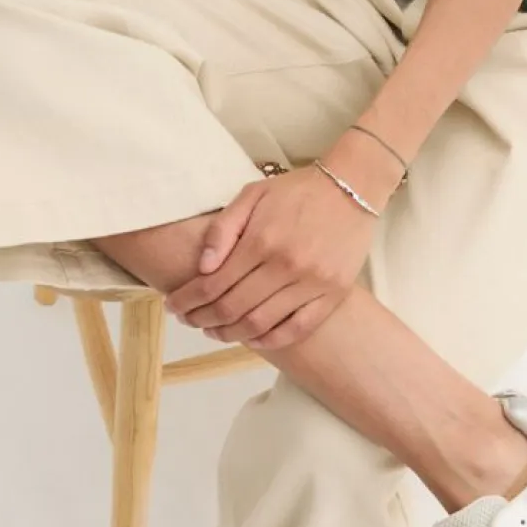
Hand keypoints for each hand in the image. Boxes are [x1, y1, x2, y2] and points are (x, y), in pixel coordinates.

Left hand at [165, 166, 378, 350]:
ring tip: (214, 331)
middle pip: (232, 308)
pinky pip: (297, 329)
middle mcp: (286, 265)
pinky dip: (270, 340)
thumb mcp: (252, 194)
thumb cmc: (297, 190)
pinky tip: (252, 338)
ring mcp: (312, 283)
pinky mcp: (333, 294)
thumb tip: (202, 268)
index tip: (174, 306)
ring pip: (260, 324)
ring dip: (230, 333)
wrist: (352, 186)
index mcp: (261, 240)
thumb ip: (223, 230)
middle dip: (202, 319)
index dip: (187, 300)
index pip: (212, 284)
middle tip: (189, 320)